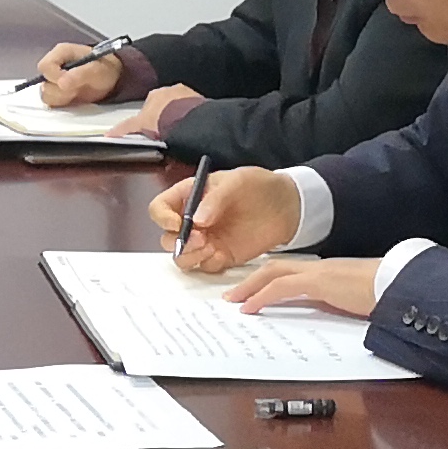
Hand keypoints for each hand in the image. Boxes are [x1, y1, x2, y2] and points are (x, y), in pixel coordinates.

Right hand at [32, 43, 125, 105]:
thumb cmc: (105, 68)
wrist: (114, 78)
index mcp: (60, 53)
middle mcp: (54, 66)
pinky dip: (62, 104)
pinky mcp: (58, 94)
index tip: (67, 84)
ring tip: (77, 93)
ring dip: (61, 98)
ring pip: (45, 94)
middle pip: (43, 82)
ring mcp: (55, 81)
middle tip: (76, 90)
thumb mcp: (97, 69)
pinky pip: (52, 103)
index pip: (44, 66)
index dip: (53, 77)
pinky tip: (74, 99)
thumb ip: (79, 74)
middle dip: (59, 90)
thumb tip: (61, 83)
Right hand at [127, 83, 206, 136]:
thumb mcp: (139, 125)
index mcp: (154, 94)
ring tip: (178, 134)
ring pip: (180, 108)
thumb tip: (109, 134)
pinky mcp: (201, 104)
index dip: (148, 118)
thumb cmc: (163, 119)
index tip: (151, 128)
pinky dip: (191, 120)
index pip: (148, 106)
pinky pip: (193, 113)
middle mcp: (171, 90)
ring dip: (178, 118)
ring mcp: (188, 96)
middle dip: (164, 117)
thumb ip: (124, 129)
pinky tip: (189, 131)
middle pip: (165, 105)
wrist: (188, 122)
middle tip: (164, 134)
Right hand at [146, 164, 299, 273]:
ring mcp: (205, 240)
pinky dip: (207, 263)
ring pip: (181, 256)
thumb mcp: (237, 182)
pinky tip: (222, 254)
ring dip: (189, 255)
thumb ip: (215, 199)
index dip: (163, 218)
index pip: (160, 208)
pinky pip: (203, 266)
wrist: (287, 206)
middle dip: (177, 241)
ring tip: (210, 247)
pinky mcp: (219, 255)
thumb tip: (197, 220)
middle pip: (166, 237)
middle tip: (199, 238)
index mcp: (189, 196)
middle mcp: (192, 220)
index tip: (176, 223)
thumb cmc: (259, 186)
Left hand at [229, 256, 388, 317]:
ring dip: (251, 286)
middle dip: (252, 281)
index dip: (268, 280)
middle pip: (276, 267)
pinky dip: (262, 296)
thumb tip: (325, 314)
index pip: (291, 271)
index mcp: (328, 272)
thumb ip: (337, 304)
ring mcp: (319, 272)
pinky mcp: (320, 281)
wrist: (404, 286)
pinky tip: (250, 308)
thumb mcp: (355, 302)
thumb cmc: (387, 296)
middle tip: (233, 296)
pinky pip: (283, 286)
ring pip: (274, 273)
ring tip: (234, 301)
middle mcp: (320, 268)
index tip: (253, 292)